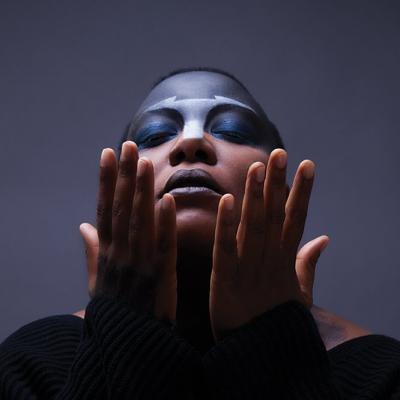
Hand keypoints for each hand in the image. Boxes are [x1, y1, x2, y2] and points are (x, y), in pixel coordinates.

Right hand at [80, 141, 177, 321]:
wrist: (128, 343)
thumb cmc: (115, 308)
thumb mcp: (97, 279)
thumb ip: (92, 250)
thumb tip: (83, 226)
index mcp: (107, 253)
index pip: (104, 208)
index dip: (105, 180)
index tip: (108, 154)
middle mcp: (120, 254)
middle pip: (121, 208)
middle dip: (123, 176)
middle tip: (129, 145)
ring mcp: (140, 264)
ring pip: (140, 222)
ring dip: (141, 191)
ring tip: (144, 162)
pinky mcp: (161, 276)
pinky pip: (164, 246)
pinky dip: (165, 224)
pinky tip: (168, 200)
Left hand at [210, 149, 321, 340]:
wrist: (257, 355)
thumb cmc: (276, 319)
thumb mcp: (299, 290)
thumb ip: (309, 262)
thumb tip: (325, 239)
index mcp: (285, 261)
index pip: (295, 220)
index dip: (302, 192)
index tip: (306, 166)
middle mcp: (269, 260)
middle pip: (275, 217)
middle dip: (278, 184)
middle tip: (281, 153)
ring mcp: (247, 269)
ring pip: (253, 227)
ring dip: (255, 196)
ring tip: (258, 167)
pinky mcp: (223, 280)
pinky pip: (225, 249)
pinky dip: (226, 225)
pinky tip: (227, 200)